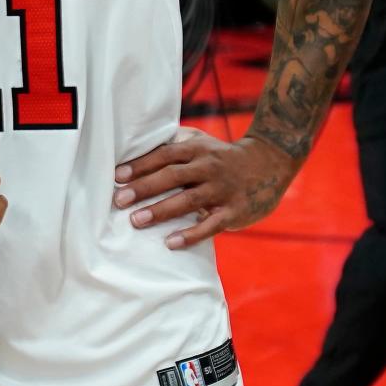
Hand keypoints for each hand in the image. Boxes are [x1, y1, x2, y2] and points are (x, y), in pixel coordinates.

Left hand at [113, 127, 297, 249]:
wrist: (268, 164)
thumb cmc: (221, 157)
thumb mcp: (200, 142)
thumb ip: (173, 146)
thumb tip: (134, 151)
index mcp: (196, 149)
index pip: (164, 155)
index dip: (140, 165)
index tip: (117, 176)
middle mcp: (208, 167)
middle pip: (172, 176)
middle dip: (144, 188)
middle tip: (119, 200)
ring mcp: (222, 190)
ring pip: (188, 200)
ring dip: (161, 211)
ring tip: (136, 221)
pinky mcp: (234, 211)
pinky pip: (210, 225)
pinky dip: (191, 234)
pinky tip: (170, 242)